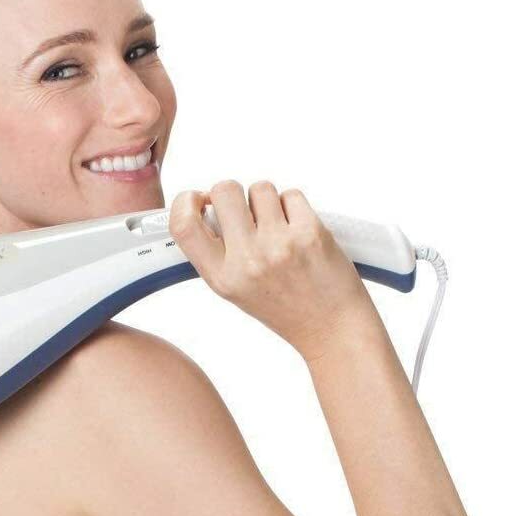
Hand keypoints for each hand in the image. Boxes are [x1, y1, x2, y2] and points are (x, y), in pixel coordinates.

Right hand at [168, 180, 374, 358]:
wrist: (331, 327)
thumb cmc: (285, 308)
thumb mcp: (236, 290)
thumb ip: (218, 253)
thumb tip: (209, 208)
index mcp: (222, 278)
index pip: (184, 227)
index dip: (185, 202)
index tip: (198, 199)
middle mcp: (247, 261)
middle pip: (224, 191)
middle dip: (232, 193)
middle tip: (244, 211)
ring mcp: (279, 244)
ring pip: (260, 188)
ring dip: (267, 201)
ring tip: (277, 226)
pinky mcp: (310, 232)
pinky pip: (291, 195)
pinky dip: (294, 206)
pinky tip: (298, 229)